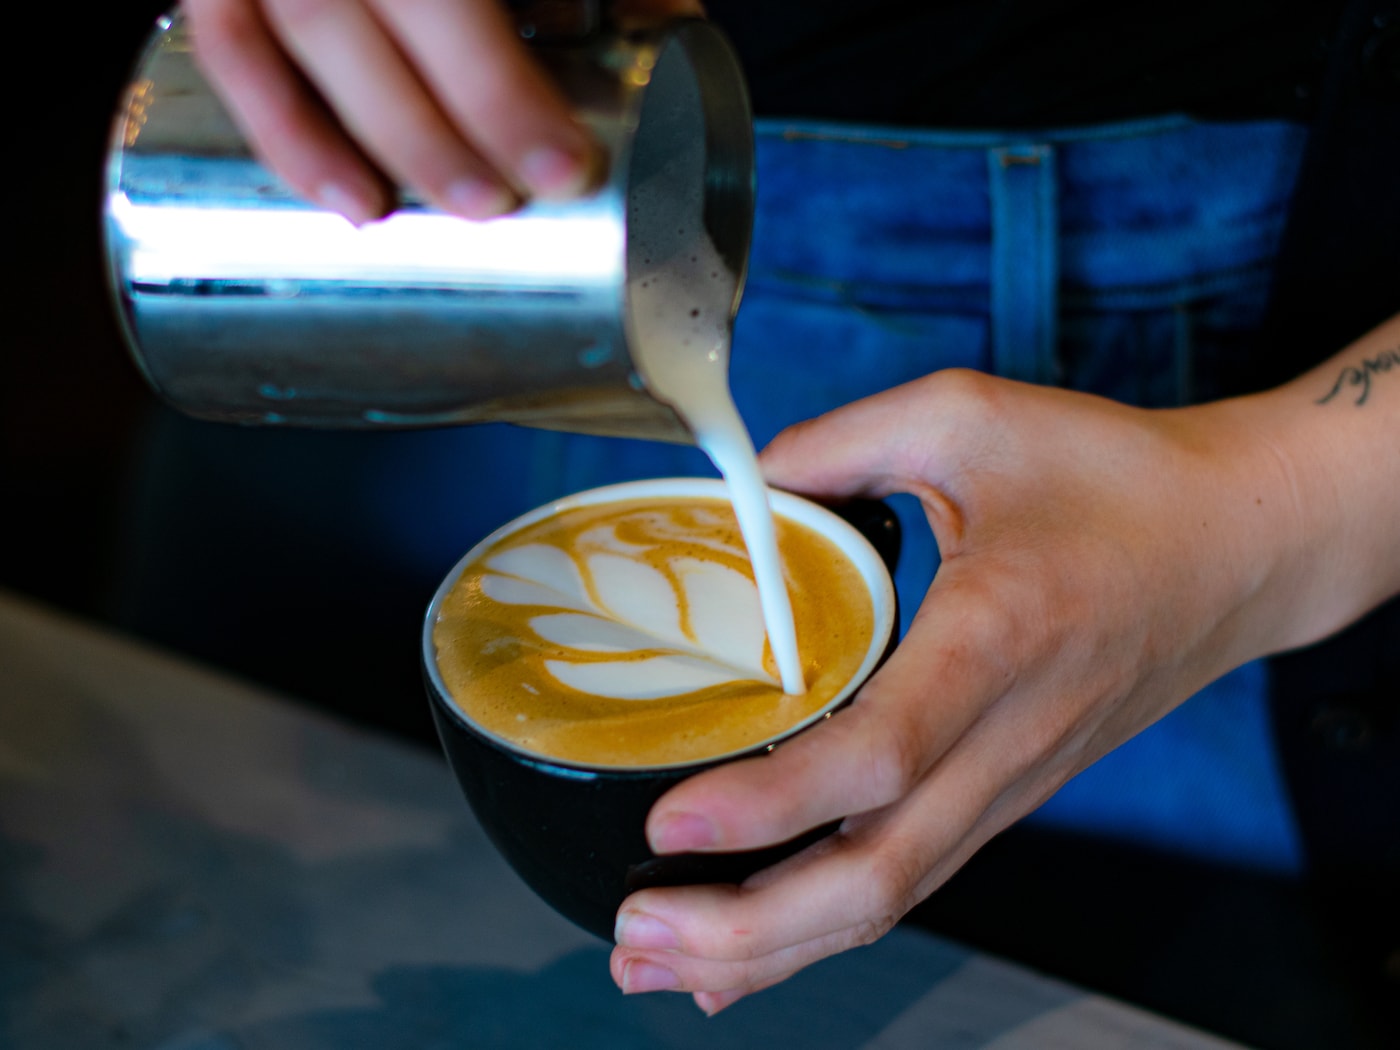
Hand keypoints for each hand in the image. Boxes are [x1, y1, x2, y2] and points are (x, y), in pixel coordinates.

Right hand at [183, 0, 704, 223]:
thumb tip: (677, 25)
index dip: (500, 87)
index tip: (561, 165)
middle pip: (380, 19)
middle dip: (435, 128)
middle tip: (495, 204)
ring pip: (299, 34)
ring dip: (344, 140)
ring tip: (395, 216)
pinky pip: (229, 47)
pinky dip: (278, 127)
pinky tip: (339, 199)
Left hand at [608, 367, 1327, 1012]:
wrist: (1243, 545)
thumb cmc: (1116, 478)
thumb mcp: (971, 416)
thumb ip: (841, 443)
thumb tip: (739, 493)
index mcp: (998, 635)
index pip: (882, 751)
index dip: (772, 801)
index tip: (670, 824)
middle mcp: (1007, 735)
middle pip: (878, 875)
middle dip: (749, 926)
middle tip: (635, 937)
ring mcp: (1012, 780)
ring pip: (891, 899)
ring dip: (773, 947)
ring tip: (658, 963)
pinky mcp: (1007, 792)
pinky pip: (911, 877)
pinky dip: (823, 926)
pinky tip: (752, 944)